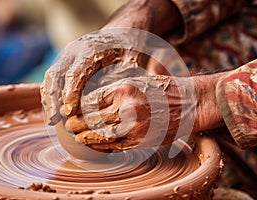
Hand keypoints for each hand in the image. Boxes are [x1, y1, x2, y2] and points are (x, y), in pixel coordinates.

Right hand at [41, 30, 145, 124]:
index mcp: (90, 49)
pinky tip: (54, 112)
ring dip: (48, 99)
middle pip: (54, 75)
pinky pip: (53, 79)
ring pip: (50, 77)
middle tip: (53, 121)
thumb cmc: (129, 50)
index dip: (71, 94)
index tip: (69, 113)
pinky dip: (51, 95)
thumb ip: (118, 79)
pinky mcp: (65, 61)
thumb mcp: (131, 62)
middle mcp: (74, 50)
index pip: (75, 74)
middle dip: (52, 99)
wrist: (123, 34)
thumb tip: (105, 102)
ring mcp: (67, 55)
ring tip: (51, 121)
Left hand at [66, 76, 190, 149]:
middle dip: (77, 124)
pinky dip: (100, 147)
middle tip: (68, 126)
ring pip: (100, 136)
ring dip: (85, 138)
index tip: (71, 112)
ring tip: (76, 137)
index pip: (90, 102)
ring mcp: (133, 126)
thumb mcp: (134, 82)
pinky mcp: (140, 141)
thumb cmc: (160, 90)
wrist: (188, 104)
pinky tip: (92, 145)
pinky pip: (114, 146)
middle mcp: (127, 108)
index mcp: (123, 89)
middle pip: (92, 120)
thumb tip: (89, 104)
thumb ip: (112, 93)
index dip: (78, 109)